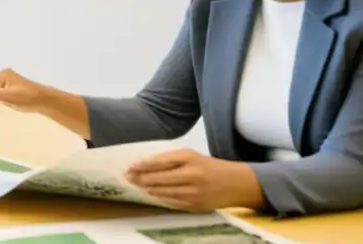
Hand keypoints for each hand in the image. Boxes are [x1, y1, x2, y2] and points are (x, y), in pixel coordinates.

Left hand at [125, 148, 264, 211]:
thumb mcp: (191, 156)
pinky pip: (173, 202)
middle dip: (141, 178)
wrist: (236, 183)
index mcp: (189, 158)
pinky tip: (151, 195)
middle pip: (160, 178)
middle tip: (127, 178)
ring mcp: (194, 192)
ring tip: (136, 186)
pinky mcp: (196, 205)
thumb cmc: (209, 166)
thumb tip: (145, 166)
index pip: (160, 162)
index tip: (130, 167)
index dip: (143, 165)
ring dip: (148, 189)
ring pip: (164, 192)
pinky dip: (160, 198)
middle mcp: (192, 174)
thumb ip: (170, 160)